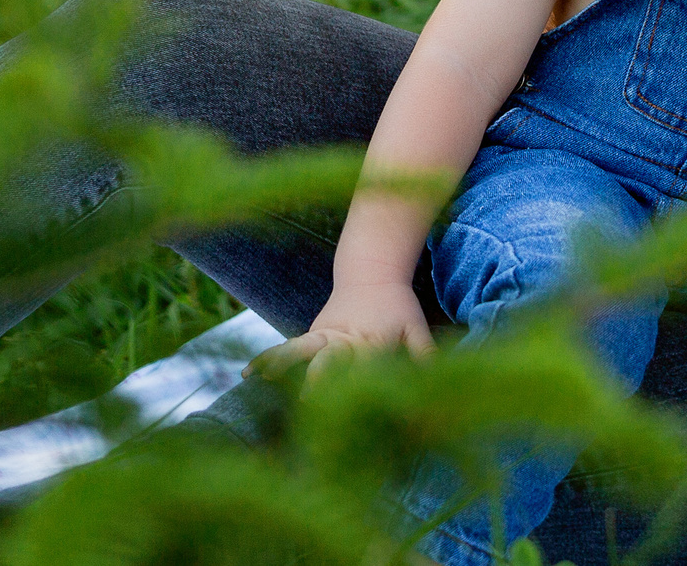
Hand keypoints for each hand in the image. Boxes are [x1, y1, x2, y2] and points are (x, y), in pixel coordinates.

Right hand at [248, 278, 433, 383]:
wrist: (372, 272)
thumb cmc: (398, 304)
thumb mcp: (416, 325)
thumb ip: (424, 353)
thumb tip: (439, 379)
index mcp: (370, 339)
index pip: (362, 368)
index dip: (355, 389)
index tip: (349, 414)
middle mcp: (343, 338)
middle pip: (326, 358)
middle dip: (316, 379)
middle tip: (304, 400)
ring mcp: (324, 334)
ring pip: (299, 349)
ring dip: (280, 364)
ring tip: (257, 380)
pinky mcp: (313, 333)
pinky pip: (289, 347)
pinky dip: (269, 359)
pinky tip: (247, 374)